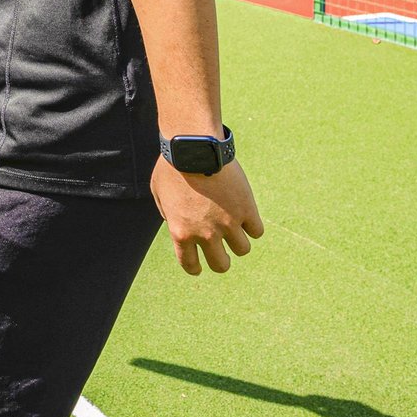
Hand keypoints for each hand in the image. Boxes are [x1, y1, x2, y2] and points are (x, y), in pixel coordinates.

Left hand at [150, 157, 262, 275]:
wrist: (193, 148)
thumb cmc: (171, 167)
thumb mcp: (159, 194)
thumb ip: (169, 215)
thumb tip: (177, 224)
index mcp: (181, 233)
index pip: (191, 265)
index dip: (196, 268)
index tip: (200, 266)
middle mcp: (205, 234)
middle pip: (221, 265)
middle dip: (221, 260)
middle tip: (222, 251)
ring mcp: (228, 223)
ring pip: (243, 250)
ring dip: (239, 242)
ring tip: (235, 229)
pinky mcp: (246, 210)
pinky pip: (257, 231)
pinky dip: (253, 226)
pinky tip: (246, 216)